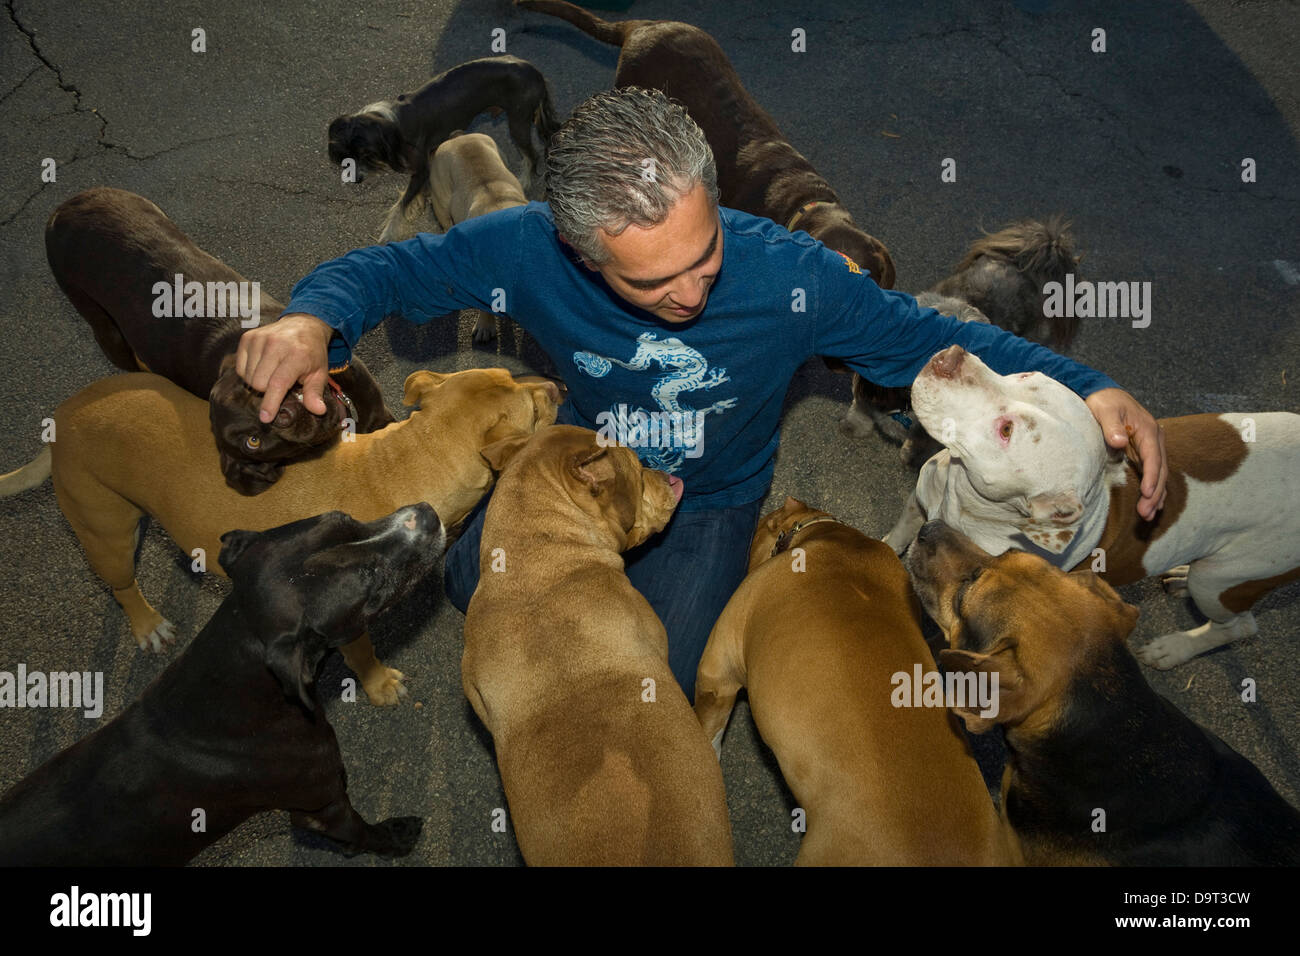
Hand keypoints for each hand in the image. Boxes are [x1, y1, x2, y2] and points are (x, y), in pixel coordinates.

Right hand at [235, 313, 333, 422]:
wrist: (303, 324)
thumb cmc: (311, 353)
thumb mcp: (319, 373)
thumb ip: (315, 393)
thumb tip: (318, 411)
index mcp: (296, 355)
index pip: (277, 383)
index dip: (270, 403)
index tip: (265, 418)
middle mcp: (276, 345)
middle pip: (259, 383)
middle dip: (267, 391)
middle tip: (280, 384)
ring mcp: (259, 339)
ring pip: (248, 377)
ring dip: (258, 382)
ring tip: (272, 373)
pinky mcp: (247, 337)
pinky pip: (240, 367)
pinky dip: (249, 373)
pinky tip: (262, 367)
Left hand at [1084, 387, 1166, 519]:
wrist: (1106, 394)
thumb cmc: (1105, 402)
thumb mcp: (1106, 410)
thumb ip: (1111, 426)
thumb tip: (1120, 441)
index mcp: (1148, 430)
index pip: (1153, 457)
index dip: (1152, 476)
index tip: (1147, 492)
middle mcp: (1155, 439)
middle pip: (1160, 469)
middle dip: (1155, 492)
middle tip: (1145, 512)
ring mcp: (1152, 446)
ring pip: (1159, 474)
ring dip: (1156, 495)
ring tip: (1148, 515)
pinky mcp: (1145, 452)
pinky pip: (1153, 472)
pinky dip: (1154, 488)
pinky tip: (1153, 503)